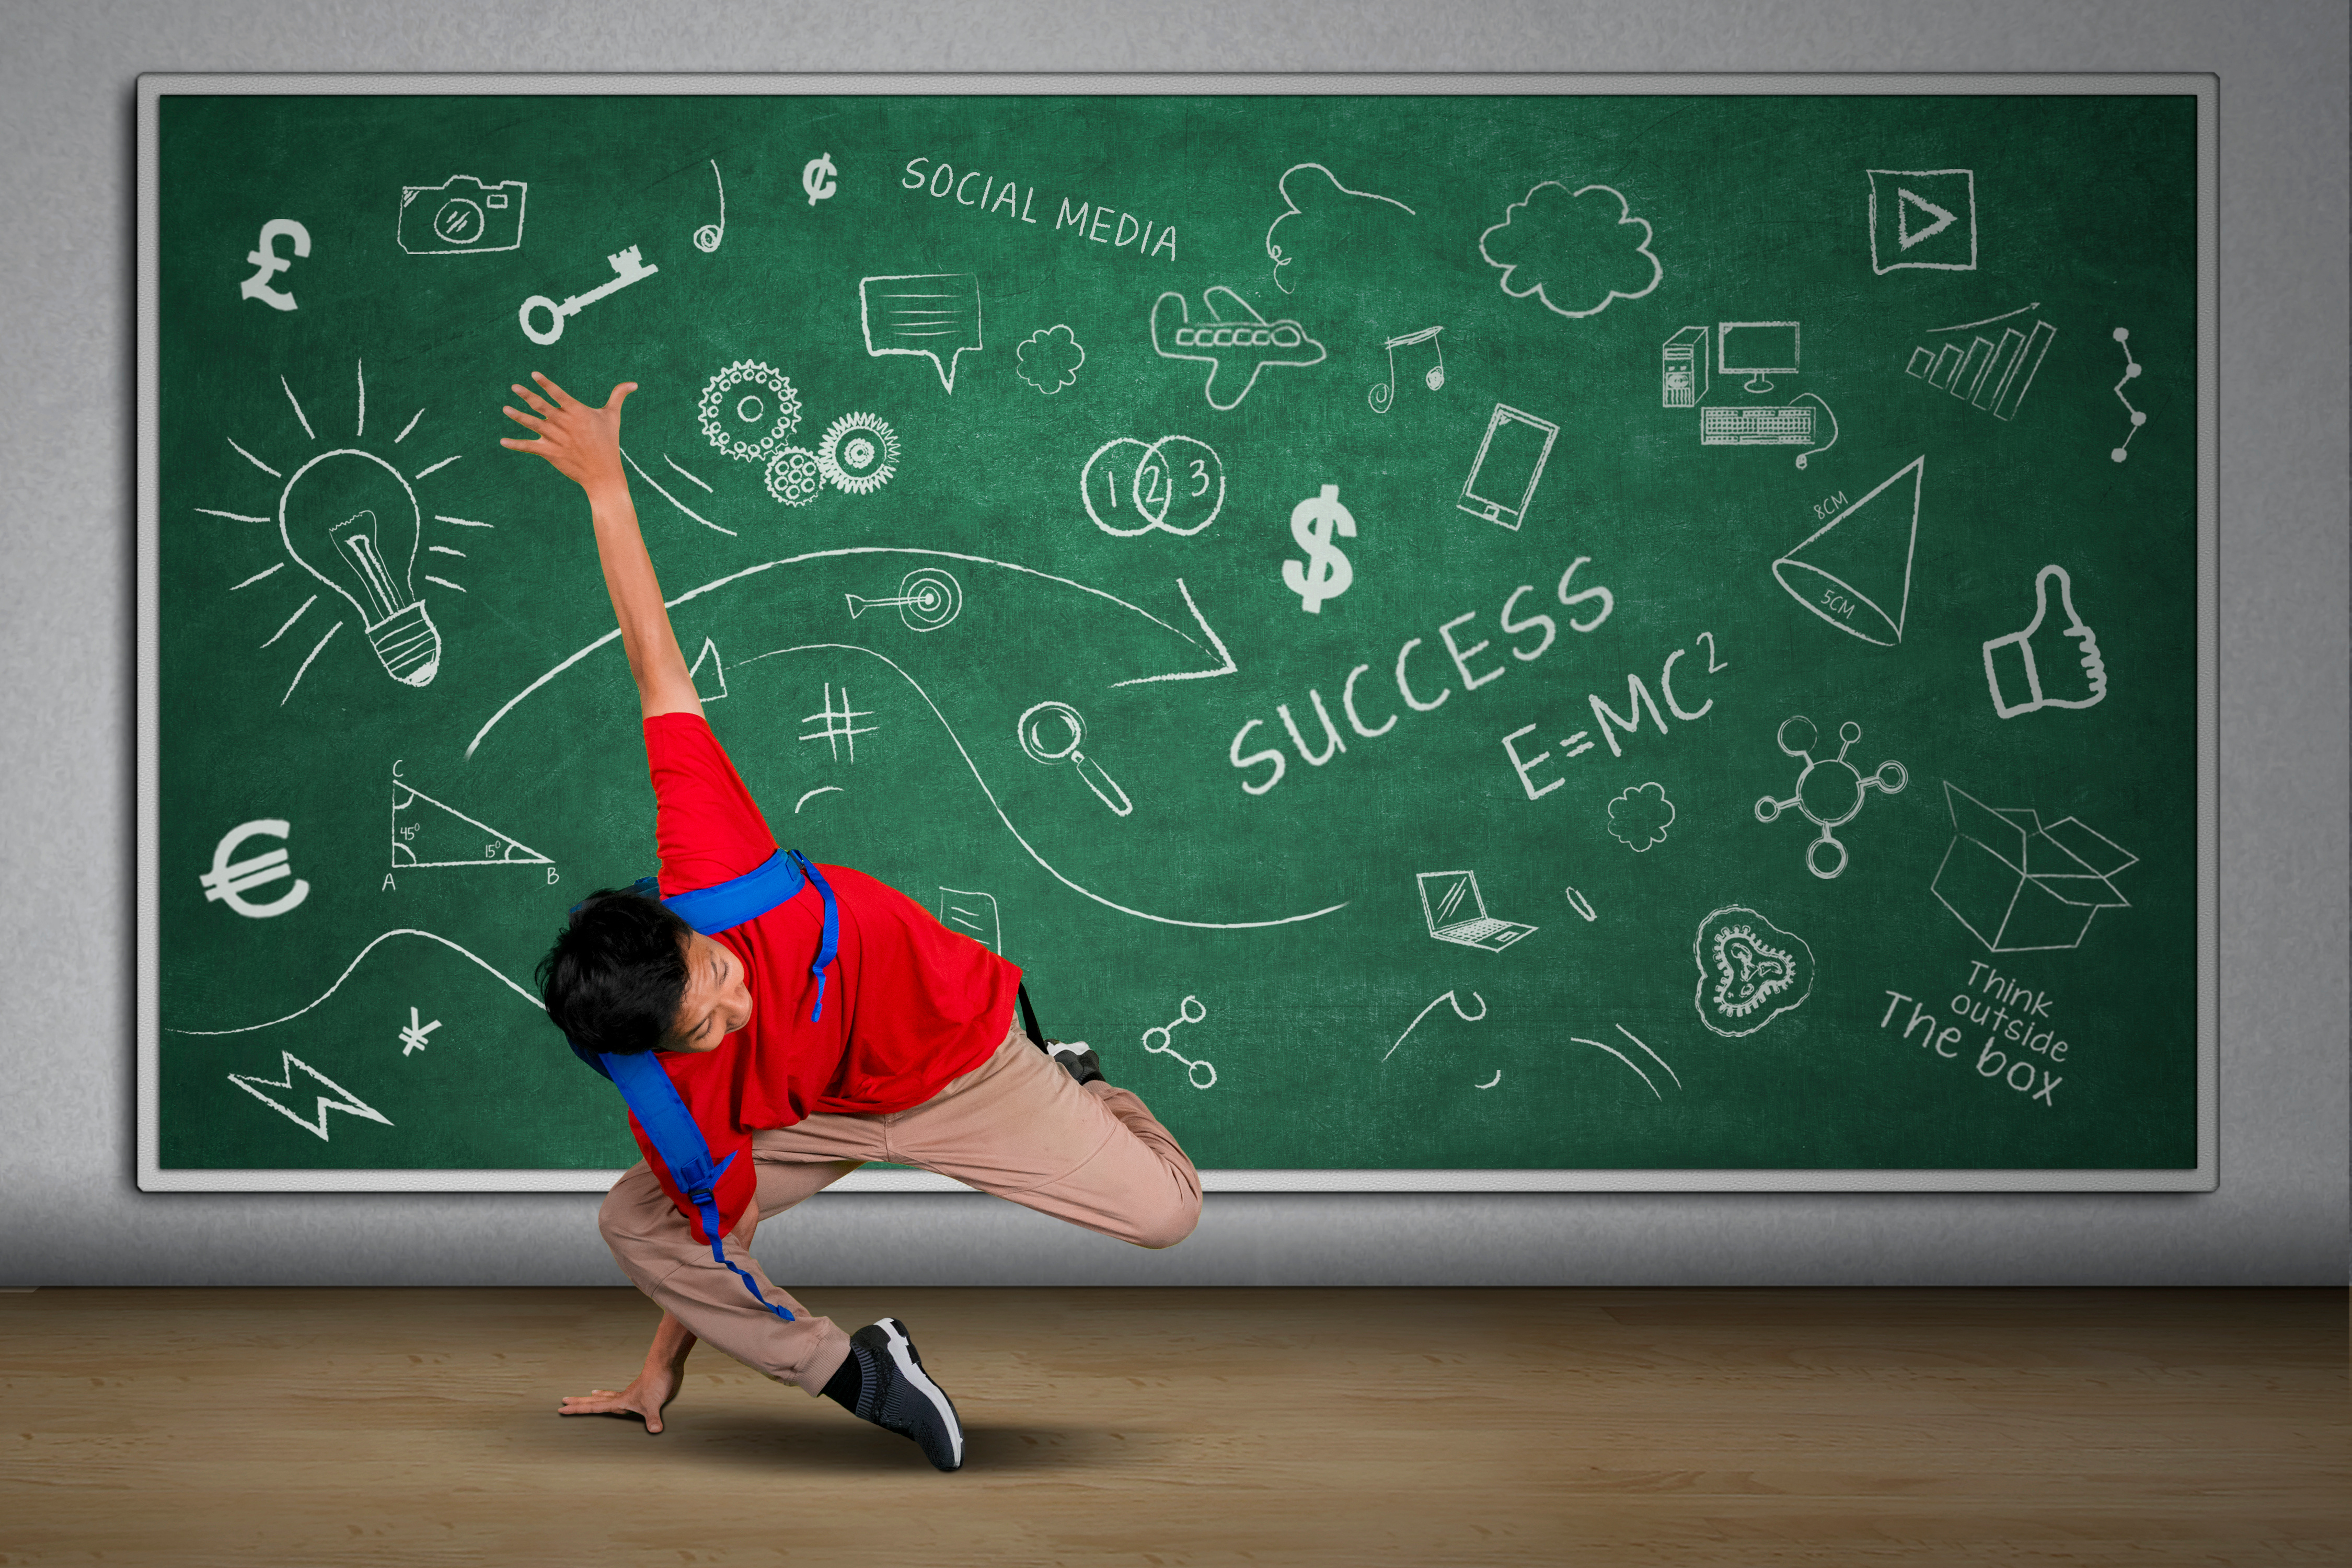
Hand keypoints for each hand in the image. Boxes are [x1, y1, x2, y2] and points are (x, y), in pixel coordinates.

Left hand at [500, 372, 635, 496]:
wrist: (603, 474)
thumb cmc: (608, 443)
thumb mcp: (613, 417)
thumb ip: (618, 396)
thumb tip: (634, 384)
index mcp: (577, 412)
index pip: (558, 394)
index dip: (546, 383)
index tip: (534, 374)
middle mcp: (564, 423)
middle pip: (542, 406)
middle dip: (527, 395)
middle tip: (514, 386)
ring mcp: (556, 438)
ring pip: (532, 424)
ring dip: (517, 416)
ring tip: (505, 408)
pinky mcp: (550, 452)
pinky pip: (529, 447)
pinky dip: (515, 444)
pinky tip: (503, 441)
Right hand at [557, 1360, 683, 1433]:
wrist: (666, 1365)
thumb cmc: (657, 1383)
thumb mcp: (654, 1403)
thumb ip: (653, 1418)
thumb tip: (655, 1431)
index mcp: (619, 1401)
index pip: (593, 1407)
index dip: (577, 1409)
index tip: (561, 1409)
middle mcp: (622, 1398)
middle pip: (596, 1401)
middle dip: (580, 1402)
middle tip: (564, 1401)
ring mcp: (631, 1395)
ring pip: (609, 1397)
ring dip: (598, 1397)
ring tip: (590, 1394)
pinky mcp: (641, 1393)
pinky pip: (623, 1396)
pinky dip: (617, 1397)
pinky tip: (621, 1398)